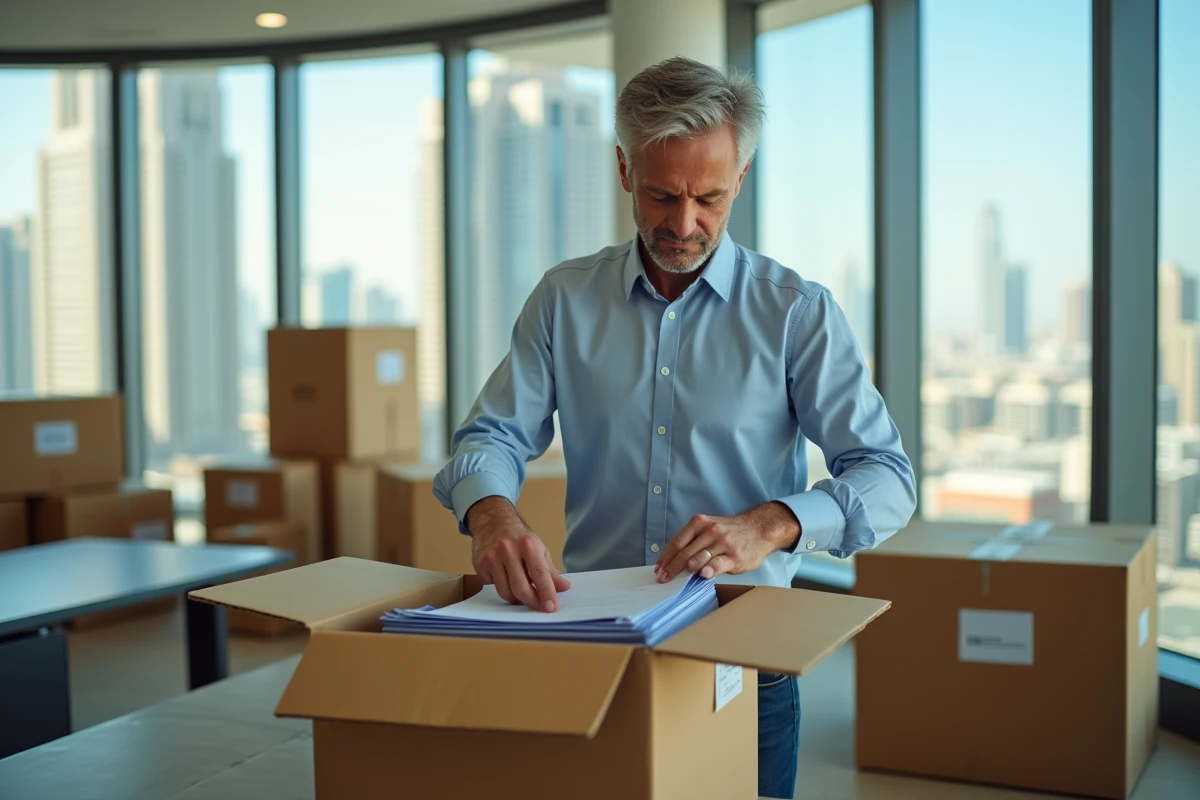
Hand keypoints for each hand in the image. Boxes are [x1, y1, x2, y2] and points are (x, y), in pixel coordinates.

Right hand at [467, 496, 570, 611]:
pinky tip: (505, 578)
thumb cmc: (519, 536)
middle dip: (532, 602)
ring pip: (505, 592)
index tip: (552, 608)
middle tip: (539, 607)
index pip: (540, 574)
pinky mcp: (479, 564)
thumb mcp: (538, 548)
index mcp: (528, 544)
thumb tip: (564, 588)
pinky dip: (501, 588)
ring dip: (516, 598)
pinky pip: (492, 587)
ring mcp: (492, 557)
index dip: (547, 593)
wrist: (492, 520)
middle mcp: (508, 549)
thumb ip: (550, 571)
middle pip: (521, 587)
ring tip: (522, 592)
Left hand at [654, 503, 800, 582]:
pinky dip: (709, 569)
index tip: (659, 569)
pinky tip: (701, 575)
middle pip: (684, 552)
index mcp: (700, 523)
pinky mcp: (735, 556)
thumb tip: (673, 560)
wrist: (759, 530)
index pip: (677, 542)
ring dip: (684, 569)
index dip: (666, 557)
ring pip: (699, 557)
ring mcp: (723, 543)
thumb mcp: (710, 528)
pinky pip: (718, 563)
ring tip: (673, 579)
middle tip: (662, 578)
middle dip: (671, 567)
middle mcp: (710, 531)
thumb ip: (694, 541)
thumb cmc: (731, 532)